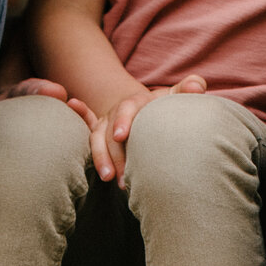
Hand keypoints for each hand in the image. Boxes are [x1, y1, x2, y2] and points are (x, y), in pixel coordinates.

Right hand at [90, 74, 206, 187]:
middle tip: (118, 176)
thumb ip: (188, 88)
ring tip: (108, 178)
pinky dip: (79, 120)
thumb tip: (197, 87)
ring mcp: (107, 123)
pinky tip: (69, 117)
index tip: (120, 137)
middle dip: (110, 153)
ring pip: (97, 139)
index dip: (122, 121)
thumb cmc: (164, 105)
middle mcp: (117, 111)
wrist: (148, 106)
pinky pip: (87, 130)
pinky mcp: (100, 134)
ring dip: (100, 158)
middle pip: (109, 131)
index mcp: (136, 103)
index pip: (127, 110)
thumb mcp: (175, 95)